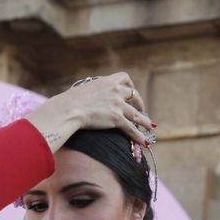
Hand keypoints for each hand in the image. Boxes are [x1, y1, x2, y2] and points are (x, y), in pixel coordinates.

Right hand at [25, 73, 152, 150]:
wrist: (69, 109)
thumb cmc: (70, 101)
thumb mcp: (84, 90)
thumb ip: (93, 91)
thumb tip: (91, 96)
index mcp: (107, 81)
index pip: (124, 78)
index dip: (130, 85)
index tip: (131, 90)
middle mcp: (115, 91)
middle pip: (134, 95)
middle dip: (139, 103)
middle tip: (141, 109)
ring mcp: (118, 105)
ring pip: (137, 114)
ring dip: (145, 121)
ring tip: (151, 127)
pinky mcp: (117, 119)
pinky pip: (132, 128)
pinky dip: (139, 136)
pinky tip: (144, 141)